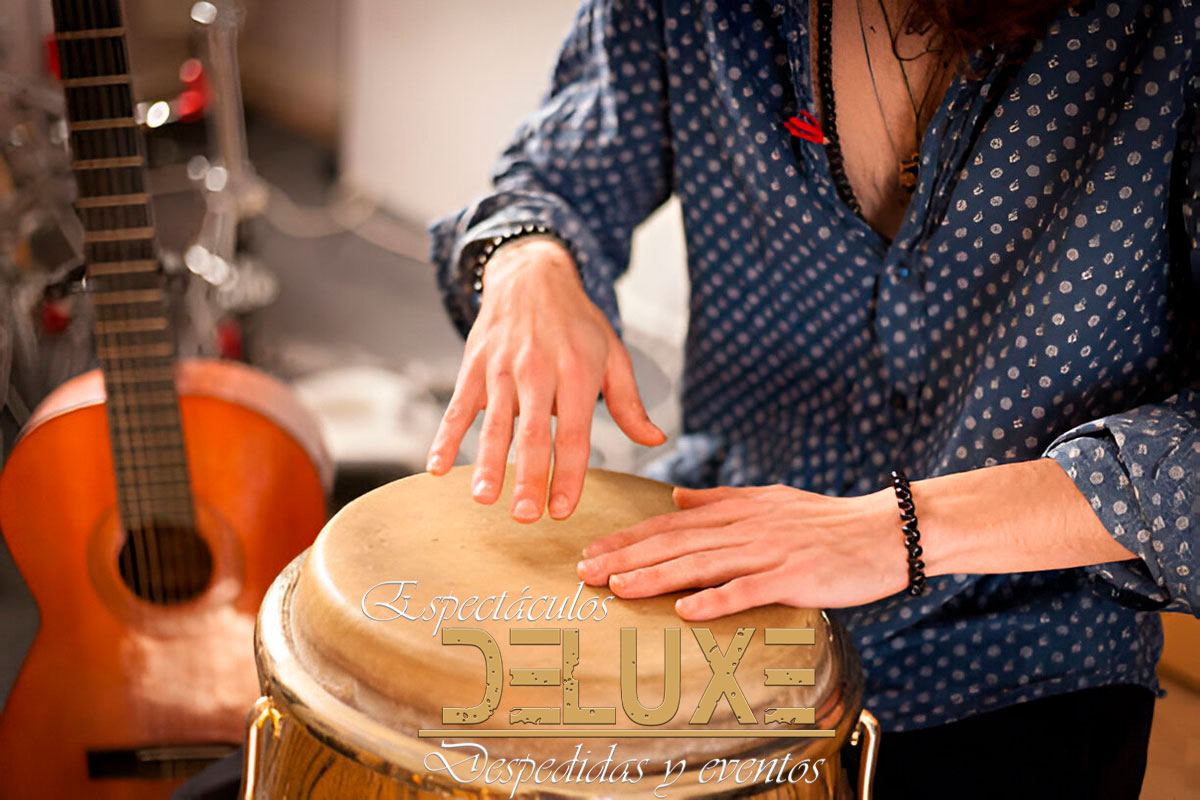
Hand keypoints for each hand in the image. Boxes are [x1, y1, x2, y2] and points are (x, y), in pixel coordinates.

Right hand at [426, 238, 665, 522]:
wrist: (532, 275)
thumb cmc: (577, 323)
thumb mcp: (612, 354)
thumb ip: (629, 403)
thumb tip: (655, 439)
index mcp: (577, 374)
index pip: (574, 434)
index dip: (569, 475)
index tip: (562, 510)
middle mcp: (538, 372)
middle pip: (533, 434)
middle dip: (529, 477)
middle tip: (526, 515)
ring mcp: (501, 369)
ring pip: (493, 423)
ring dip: (487, 463)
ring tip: (484, 498)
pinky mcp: (473, 366)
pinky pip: (457, 407)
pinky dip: (445, 438)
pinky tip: (436, 468)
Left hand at [575, 484, 905, 618]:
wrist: (888, 530)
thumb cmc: (828, 520)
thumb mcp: (769, 500)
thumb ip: (721, 499)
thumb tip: (677, 496)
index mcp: (738, 510)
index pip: (671, 524)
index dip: (629, 538)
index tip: (591, 550)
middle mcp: (747, 527)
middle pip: (676, 542)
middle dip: (627, 557)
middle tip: (584, 572)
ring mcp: (771, 552)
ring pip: (703, 564)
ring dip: (657, 576)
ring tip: (618, 588)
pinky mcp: (796, 577)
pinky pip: (750, 590)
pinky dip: (717, 600)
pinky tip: (685, 611)